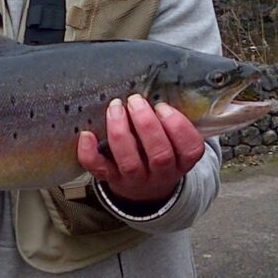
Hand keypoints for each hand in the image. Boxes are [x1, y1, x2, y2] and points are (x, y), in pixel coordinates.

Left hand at [77, 95, 204, 204]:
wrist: (145, 191)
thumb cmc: (158, 153)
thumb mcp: (173, 142)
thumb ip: (169, 121)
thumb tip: (155, 86)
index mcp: (182, 161)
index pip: (190, 149)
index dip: (178, 126)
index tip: (162, 106)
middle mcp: (161, 174)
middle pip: (160, 155)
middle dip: (146, 124)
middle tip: (135, 101)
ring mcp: (136, 180)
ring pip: (130, 163)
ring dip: (121, 133)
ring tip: (115, 108)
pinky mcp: (112, 180)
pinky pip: (99, 170)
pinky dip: (90, 153)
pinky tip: (87, 135)